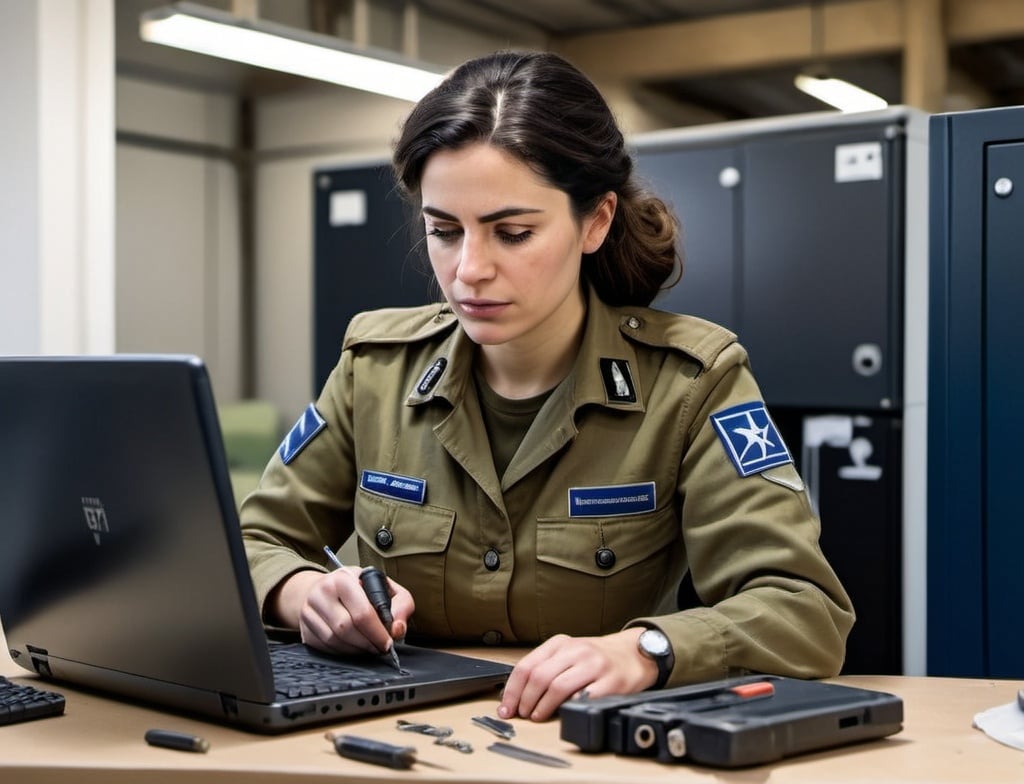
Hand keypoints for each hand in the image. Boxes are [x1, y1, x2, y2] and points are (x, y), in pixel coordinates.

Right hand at [270, 568, 414, 655]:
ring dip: (357, 650)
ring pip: (335, 641)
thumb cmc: (359, 588)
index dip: (378, 632)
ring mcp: (309, 611)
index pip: (362, 612)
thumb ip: (401, 604)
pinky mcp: (304, 629)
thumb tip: (397, 629)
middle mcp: (321, 593)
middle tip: (380, 648)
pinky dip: (343, 652)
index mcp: (343, 578)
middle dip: (368, 643)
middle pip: (346, 628)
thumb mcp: (384, 587)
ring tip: (369, 647)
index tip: (389, 642)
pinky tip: (354, 647)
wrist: (325, 588)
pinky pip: (325, 648)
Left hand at [497, 628, 657, 721]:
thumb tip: (516, 693)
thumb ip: (546, 666)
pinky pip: (584, 698)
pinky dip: (569, 708)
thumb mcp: (568, 653)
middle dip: (525, 701)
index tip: (506, 707)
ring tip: (538, 716)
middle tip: (522, 714)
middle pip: (539, 677)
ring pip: (558, 687)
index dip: (512, 690)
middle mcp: (576, 651)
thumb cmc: (595, 658)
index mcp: (561, 643)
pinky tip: (563, 714)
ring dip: (542, 707)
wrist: (632, 654)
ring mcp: (594, 665)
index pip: (526, 665)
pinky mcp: (610, 682)